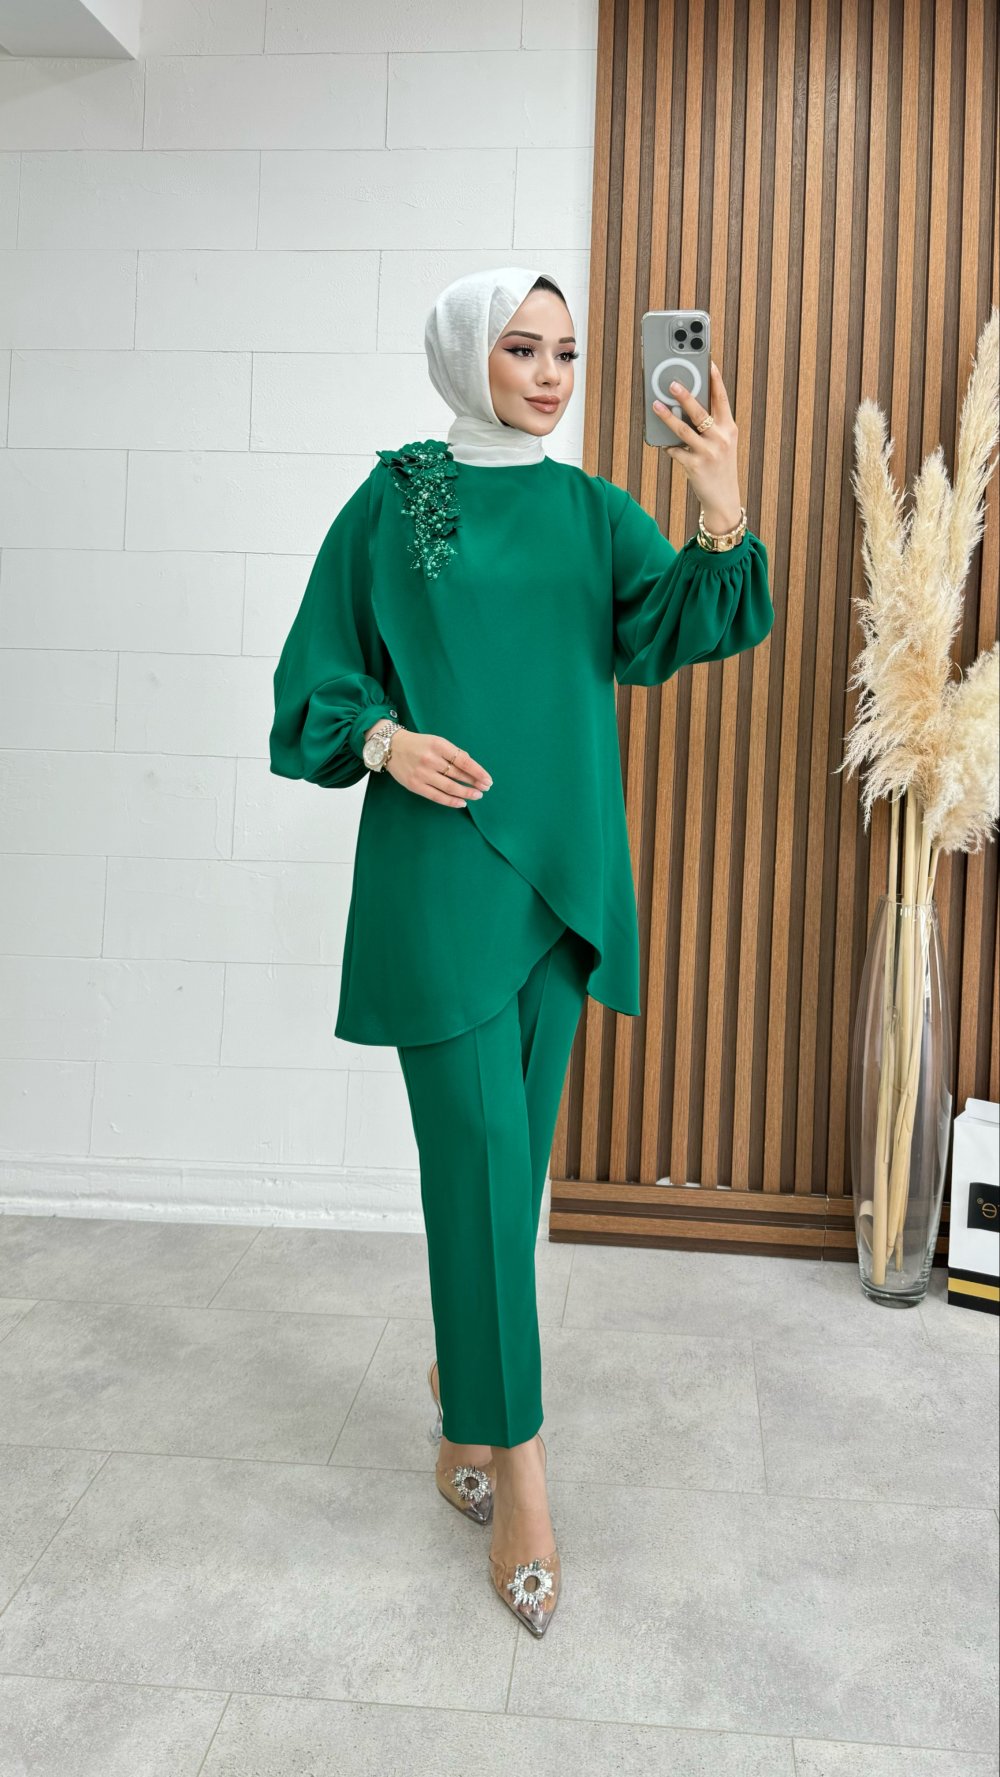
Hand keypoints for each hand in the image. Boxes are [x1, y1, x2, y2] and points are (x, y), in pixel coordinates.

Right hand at [381, 727, 492, 806]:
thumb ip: (452, 752)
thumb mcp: (436, 741)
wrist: (391, 747)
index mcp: (438, 745)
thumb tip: (471, 767)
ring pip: (449, 787)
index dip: (477, 771)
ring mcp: (422, 773)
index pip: (463, 760)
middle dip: (474, 782)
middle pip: (458, 774)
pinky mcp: (415, 785)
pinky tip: (462, 802)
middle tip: (486, 788)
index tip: (487, 779)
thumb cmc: (418, 744)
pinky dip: (451, 801)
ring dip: (466, 793)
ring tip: (477, 795)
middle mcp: (430, 759)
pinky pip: (437, 796)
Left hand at [653, 360, 742, 531]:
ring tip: (656, 405)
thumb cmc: (720, 466)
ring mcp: (709, 453)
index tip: (707, 362)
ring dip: (668, 417)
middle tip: (671, 383)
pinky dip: (668, 446)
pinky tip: (663, 443)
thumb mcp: (723, 443)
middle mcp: (721, 438)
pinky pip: (676, 451)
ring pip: (684, 430)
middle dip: (686, 396)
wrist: (724, 498)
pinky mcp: (696, 466)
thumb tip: (685, 406)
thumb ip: (710, 425)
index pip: (722, 399)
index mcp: (730, 428)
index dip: (715, 380)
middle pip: (701, 412)